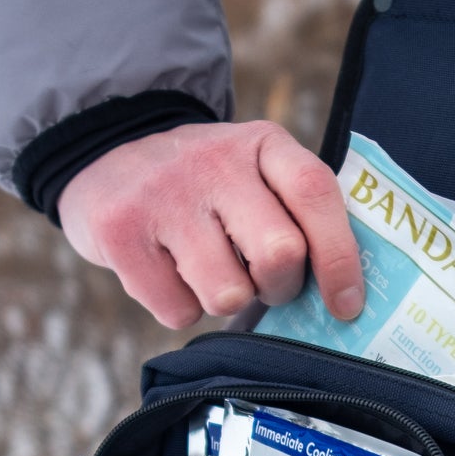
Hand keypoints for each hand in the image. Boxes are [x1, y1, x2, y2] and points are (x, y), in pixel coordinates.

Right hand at [57, 119, 364, 330]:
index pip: (315, 194)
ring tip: (208, 270)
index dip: (339, 256)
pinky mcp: (120, 232)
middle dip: (279, 288)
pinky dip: (180, 307)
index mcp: (262, 144)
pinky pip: (177, 311)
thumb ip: (295, 214)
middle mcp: (214, 162)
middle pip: (279, 254)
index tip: (347, 304)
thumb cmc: (204, 187)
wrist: (107, 155)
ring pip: (226, 295)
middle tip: (264, 283)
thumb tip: (343, 296)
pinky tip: (168, 272)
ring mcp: (163, 195)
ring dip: (225, 299)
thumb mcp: (253, 172)